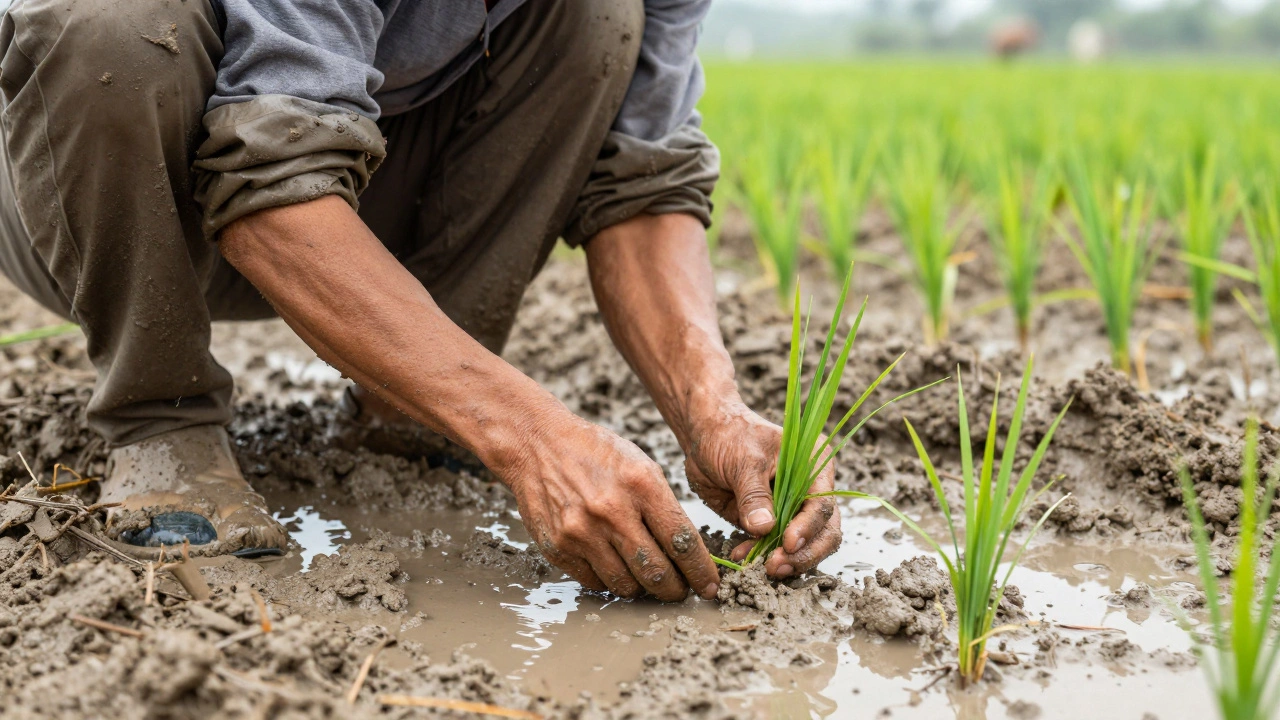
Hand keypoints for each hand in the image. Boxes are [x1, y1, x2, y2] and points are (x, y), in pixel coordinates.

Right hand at [501, 414, 719, 600]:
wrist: (538, 444)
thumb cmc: (597, 454)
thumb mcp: (640, 466)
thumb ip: (664, 507)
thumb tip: (686, 553)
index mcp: (641, 485)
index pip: (682, 542)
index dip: (701, 572)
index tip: (709, 587)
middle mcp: (611, 511)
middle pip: (656, 572)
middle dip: (675, 589)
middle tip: (680, 590)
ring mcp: (581, 532)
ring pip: (626, 585)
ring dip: (641, 588)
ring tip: (645, 577)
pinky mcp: (558, 547)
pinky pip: (594, 582)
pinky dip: (609, 580)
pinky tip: (613, 565)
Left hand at [684, 401, 841, 578]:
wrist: (706, 435)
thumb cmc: (729, 436)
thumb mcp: (743, 461)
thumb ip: (754, 495)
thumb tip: (764, 528)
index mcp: (814, 466)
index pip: (822, 504)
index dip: (809, 527)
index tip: (789, 543)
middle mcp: (809, 490)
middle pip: (824, 531)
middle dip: (804, 553)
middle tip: (777, 565)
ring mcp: (791, 509)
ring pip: (803, 545)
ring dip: (784, 560)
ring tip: (761, 567)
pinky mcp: (770, 523)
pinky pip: (772, 547)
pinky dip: (759, 555)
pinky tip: (742, 557)